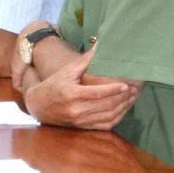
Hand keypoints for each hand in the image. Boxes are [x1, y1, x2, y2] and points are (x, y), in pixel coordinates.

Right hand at [23, 49, 139, 130]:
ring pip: (109, 116)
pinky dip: (118, 117)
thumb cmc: (53, 85)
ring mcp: (80, 120)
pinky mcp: (83, 127)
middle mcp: (75, 109)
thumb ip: (85, 60)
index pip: (96, 93)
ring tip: (132, 98)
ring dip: (123, 107)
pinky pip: (106, 125)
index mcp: (71, 94)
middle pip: (106, 105)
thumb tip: (100, 45)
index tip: (126, 85)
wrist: (39, 105)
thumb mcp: (66, 71)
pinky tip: (124, 109)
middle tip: (134, 89)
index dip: (113, 90)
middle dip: (123, 98)